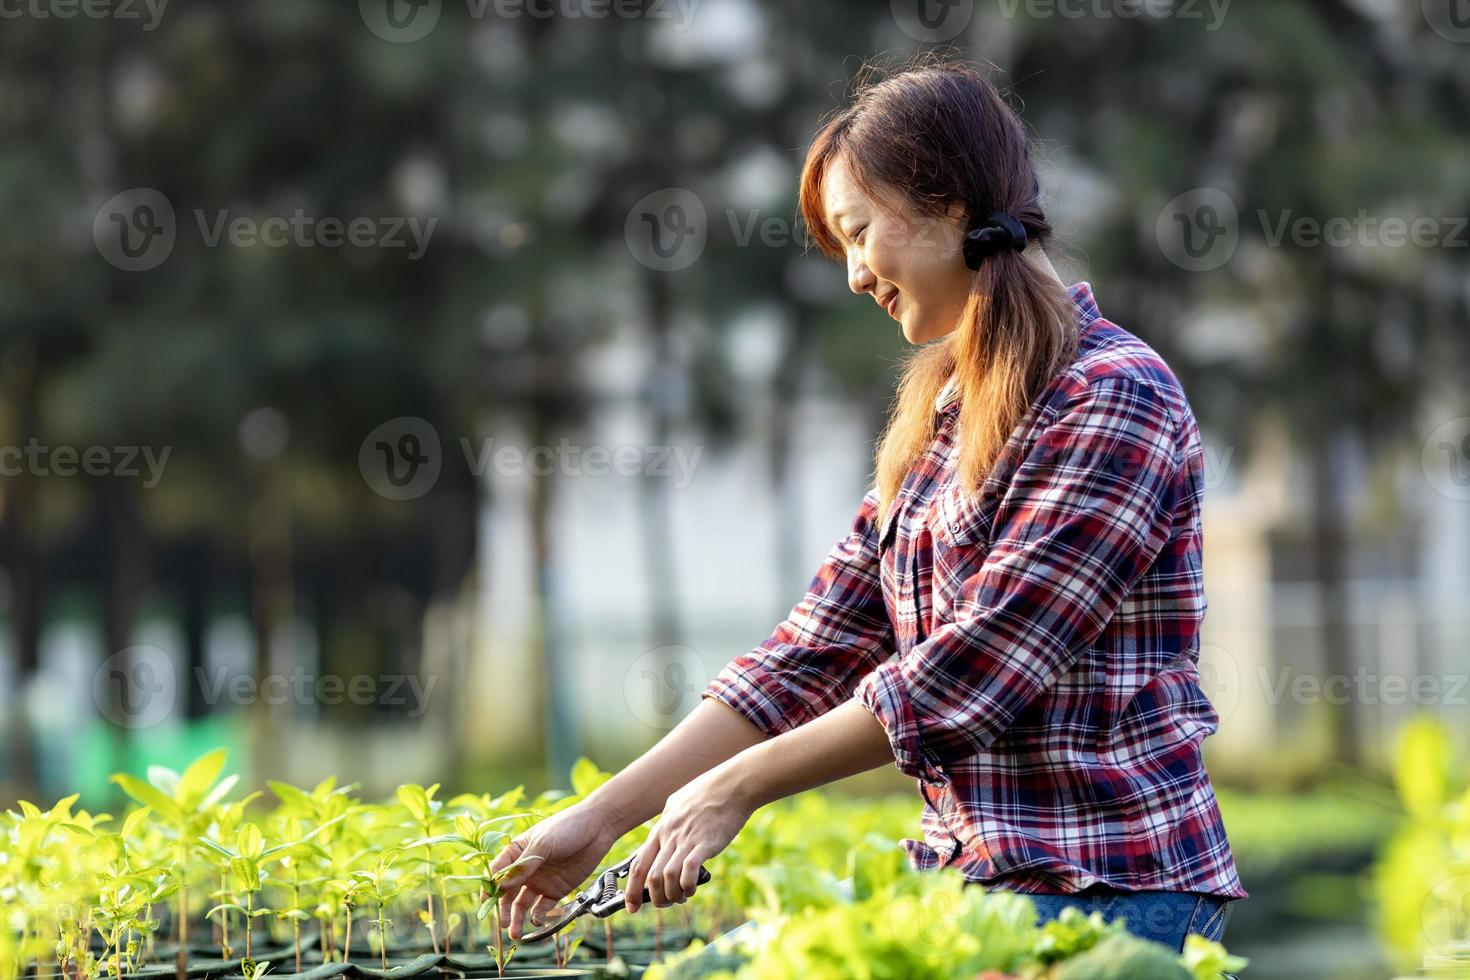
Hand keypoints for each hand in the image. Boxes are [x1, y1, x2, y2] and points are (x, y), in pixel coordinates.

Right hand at [483, 800, 616, 940]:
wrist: (597, 829)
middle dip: (503, 909)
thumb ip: (523, 866)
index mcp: (516, 852)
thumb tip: (500, 886)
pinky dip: (538, 917)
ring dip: (517, 918)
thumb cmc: (566, 828)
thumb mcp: (542, 844)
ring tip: (515, 933)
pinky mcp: (556, 890)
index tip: (485, 902)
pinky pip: (543, 908)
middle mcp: (525, 869)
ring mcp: (540, 881)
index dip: (489, 887)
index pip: (497, 872)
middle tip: (503, 924)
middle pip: (507, 893)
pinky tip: (537, 921)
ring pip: (522, 904)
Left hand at [624, 767, 752, 913]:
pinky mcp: (704, 843)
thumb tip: (665, 827)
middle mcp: (669, 835)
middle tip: (665, 903)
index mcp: (661, 828)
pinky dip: (687, 886)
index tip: (631, 906)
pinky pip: (688, 871)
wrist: (733, 784)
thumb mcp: (680, 802)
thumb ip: (670, 818)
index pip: (638, 864)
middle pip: (650, 876)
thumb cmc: (709, 791)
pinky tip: (692, 888)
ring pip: (666, 877)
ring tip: (682, 897)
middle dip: (655, 898)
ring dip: (672, 895)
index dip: (632, 889)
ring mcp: (686, 839)